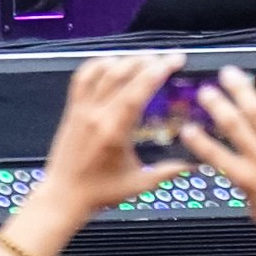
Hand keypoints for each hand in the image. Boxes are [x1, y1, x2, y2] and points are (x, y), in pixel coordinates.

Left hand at [35, 52, 193, 222]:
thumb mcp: (138, 184)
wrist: (64, 197)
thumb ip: (167, 172)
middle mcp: (97, 115)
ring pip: (103, 71)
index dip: (157, 71)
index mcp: (114, 131)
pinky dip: (97, 64)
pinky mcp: (72, 109)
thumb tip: (191, 164)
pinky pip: (82, 77)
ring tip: (143, 58)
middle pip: (122, 74)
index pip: (138, 90)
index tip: (173, 61)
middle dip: (147, 61)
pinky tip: (111, 61)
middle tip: (165, 58)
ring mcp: (82, 109)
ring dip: (125, 59)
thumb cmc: (98, 192)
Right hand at [179, 65, 255, 255]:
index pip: (214, 156)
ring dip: (241, 91)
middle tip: (206, 90)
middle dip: (217, 105)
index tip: (187, 128)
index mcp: (245, 179)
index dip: (198, 140)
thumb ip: (247, 190)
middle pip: (233, 125)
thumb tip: (241, 182)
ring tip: (230, 74)